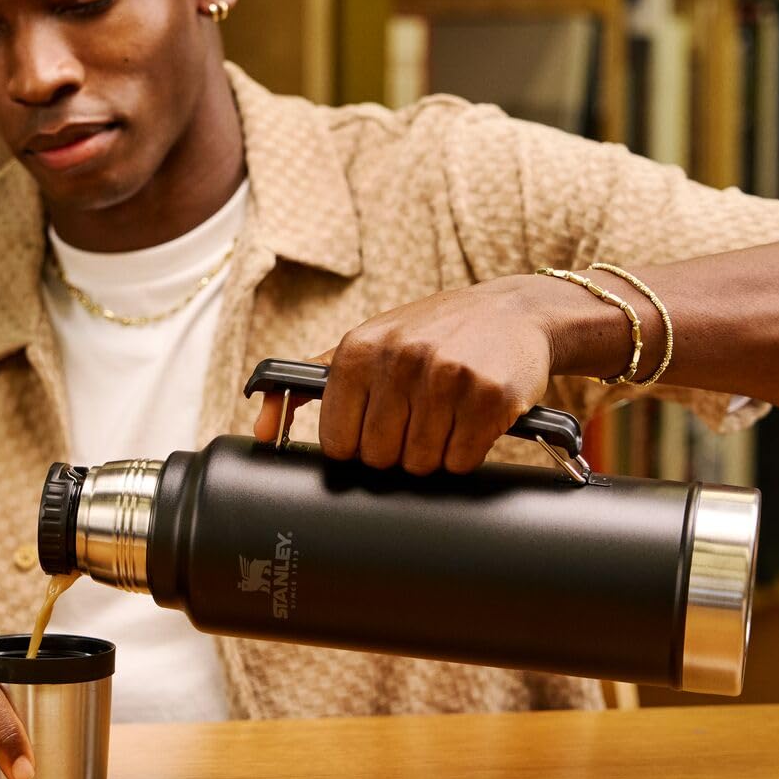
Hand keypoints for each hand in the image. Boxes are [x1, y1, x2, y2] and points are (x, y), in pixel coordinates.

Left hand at [251, 279, 558, 475]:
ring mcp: (448, 377)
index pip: (337, 441)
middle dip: (397, 452)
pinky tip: (472, 420)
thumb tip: (262, 425)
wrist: (515, 313)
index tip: (375, 430)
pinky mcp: (490, 397)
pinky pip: (462, 462)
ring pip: (420, 465)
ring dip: (433, 454)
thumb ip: (312, 380)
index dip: (357, 446)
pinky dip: (467, 453)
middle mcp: (401, 359)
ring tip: (446, 417)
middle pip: (378, 459)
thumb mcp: (371, 340)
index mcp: (361, 349)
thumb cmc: (433, 334)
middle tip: (418, 421)